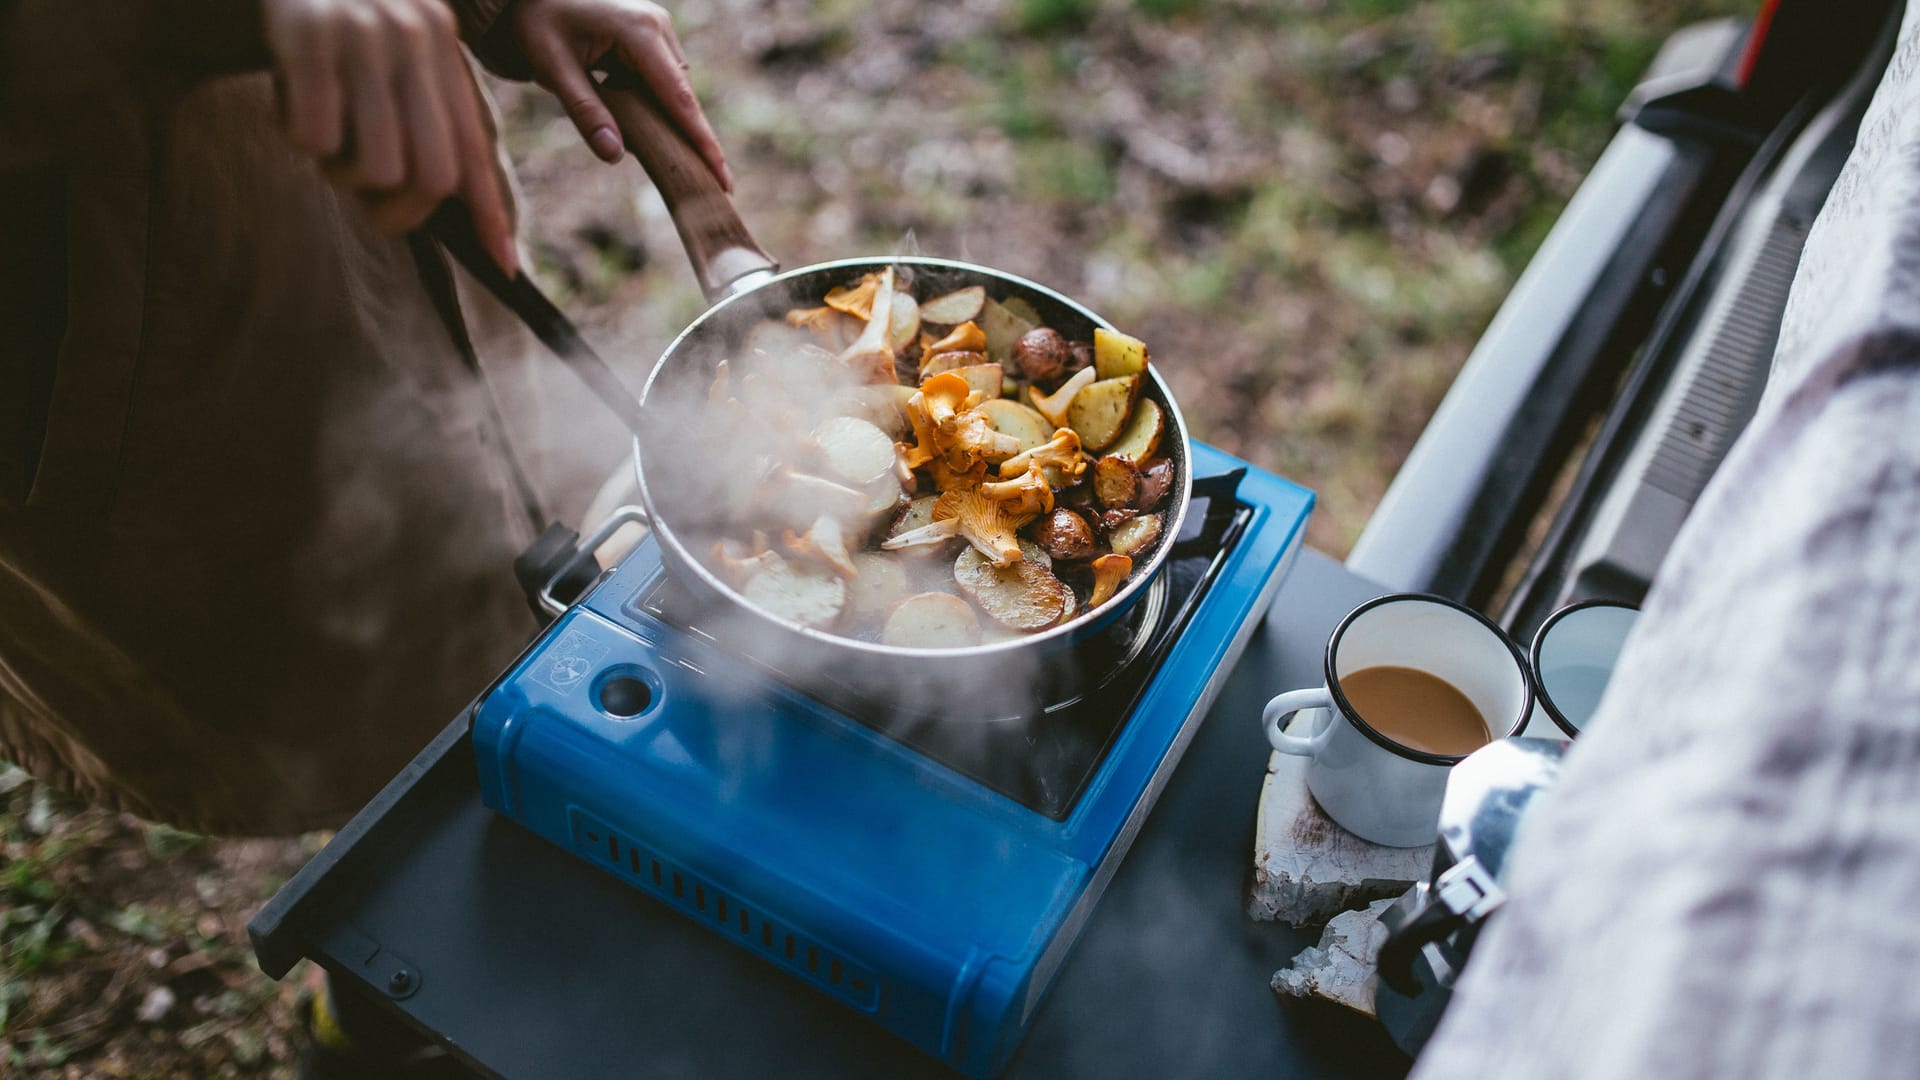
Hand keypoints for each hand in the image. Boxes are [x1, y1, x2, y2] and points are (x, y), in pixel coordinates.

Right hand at [262, 0, 517, 273]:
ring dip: (340, 172)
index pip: (473, 146)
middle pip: (433, 176)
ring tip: (321, 134)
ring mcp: (364, 32)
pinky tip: (284, 102)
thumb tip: (452, 198)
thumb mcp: (386, 49)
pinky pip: (316, 138)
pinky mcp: (308, 34)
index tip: (504, 266)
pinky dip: (296, 137)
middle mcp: (414, 34)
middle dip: (398, 209)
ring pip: (376, 168)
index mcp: (441, 43)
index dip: (489, 211)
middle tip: (360, 193)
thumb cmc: (325, 24)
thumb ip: (422, 111)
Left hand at [506, 0, 732, 190]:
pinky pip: (663, 80)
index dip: (703, 142)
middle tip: (699, 182)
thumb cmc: (538, 21)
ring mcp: (658, 29)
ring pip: (675, 90)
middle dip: (687, 138)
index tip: (723, 177)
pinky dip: (654, 105)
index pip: (679, 99)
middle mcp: (658, 27)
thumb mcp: (553, 68)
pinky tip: (638, 121)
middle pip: (683, 96)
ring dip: (665, 120)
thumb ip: (585, 112)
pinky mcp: (652, 35)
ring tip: (658, 151)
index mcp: (640, 32)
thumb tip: (614, 155)